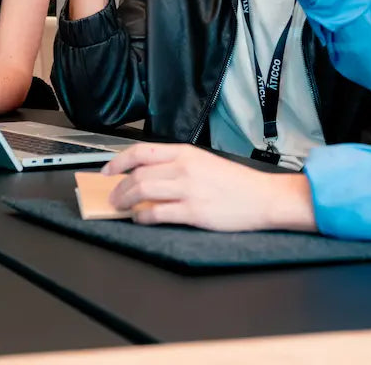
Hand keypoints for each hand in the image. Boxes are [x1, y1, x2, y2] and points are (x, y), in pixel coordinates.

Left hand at [103, 143, 316, 232]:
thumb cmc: (236, 183)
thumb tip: (148, 174)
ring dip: (126, 201)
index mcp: (185, 153)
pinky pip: (158, 213)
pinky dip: (143, 217)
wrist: (263, 198)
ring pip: (143, 192)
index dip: (118, 161)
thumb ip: (177, 165)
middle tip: (113, 197)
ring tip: (122, 208)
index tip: (107, 170)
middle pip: (138, 174)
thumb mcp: (204, 162)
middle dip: (119, 187)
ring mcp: (188, 190)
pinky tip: (140, 219)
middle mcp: (184, 168)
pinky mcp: (194, 211)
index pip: (141, 151)